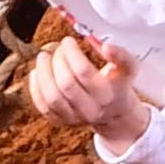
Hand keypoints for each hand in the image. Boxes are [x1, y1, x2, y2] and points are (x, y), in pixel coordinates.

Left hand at [26, 34, 149, 152]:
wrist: (116, 113)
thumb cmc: (118, 86)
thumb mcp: (129, 69)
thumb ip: (121, 55)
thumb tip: (105, 46)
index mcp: (107, 94)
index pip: (83, 72)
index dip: (71, 53)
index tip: (68, 41)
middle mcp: (91, 109)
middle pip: (66, 84)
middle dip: (58, 60)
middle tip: (58, 48)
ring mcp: (75, 118)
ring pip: (52, 97)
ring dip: (43, 73)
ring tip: (43, 57)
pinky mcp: (62, 121)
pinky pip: (44, 107)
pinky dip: (35, 89)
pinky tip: (37, 73)